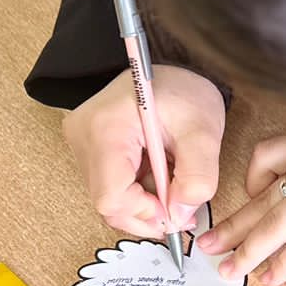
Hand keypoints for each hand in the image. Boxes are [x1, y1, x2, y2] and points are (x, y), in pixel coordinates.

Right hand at [63, 66, 225, 237]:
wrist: (171, 70)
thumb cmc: (184, 92)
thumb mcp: (203, 131)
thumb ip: (198, 177)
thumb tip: (180, 214)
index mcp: (107, 128)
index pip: (111, 196)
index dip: (145, 212)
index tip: (175, 208)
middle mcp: (84, 138)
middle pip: (106, 202)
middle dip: (146, 213)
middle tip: (179, 211)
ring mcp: (82, 145)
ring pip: (108, 199)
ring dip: (144, 204)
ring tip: (172, 188)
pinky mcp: (89, 150)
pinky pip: (109, 187)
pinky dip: (137, 193)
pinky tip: (158, 178)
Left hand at [198, 132, 285, 284]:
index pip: (271, 153)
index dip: (252, 181)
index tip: (249, 202)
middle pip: (266, 196)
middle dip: (234, 225)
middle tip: (209, 244)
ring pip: (276, 225)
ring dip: (248, 251)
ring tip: (230, 270)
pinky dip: (283, 266)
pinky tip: (271, 279)